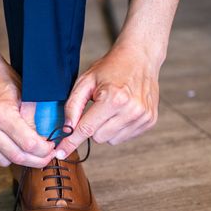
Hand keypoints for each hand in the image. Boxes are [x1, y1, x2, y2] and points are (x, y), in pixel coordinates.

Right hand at [0, 54, 54, 167]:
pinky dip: (2, 152)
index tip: (52, 148)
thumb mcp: (25, 93)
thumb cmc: (0, 76)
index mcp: (1, 112)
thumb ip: (34, 118)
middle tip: (46, 156)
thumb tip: (44, 140)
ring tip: (26, 147)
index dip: (45, 151)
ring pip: (3, 160)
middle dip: (36, 160)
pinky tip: (8, 141)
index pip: (29, 144)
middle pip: (17, 157)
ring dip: (18, 157)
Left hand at [55, 42, 160, 157]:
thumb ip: (73, 105)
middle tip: (97, 108)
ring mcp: (143, 117)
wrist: (140, 57)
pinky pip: (125, 137)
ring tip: (110, 108)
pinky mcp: (150, 121)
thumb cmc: (111, 67)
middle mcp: (131, 110)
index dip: (70, 141)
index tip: (60, 153)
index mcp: (113, 98)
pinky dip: (118, 128)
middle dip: (92, 127)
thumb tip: (66, 129)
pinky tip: (121, 111)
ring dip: (105, 128)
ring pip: (111, 140)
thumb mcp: (85, 81)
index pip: (86, 128)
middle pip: (98, 137)